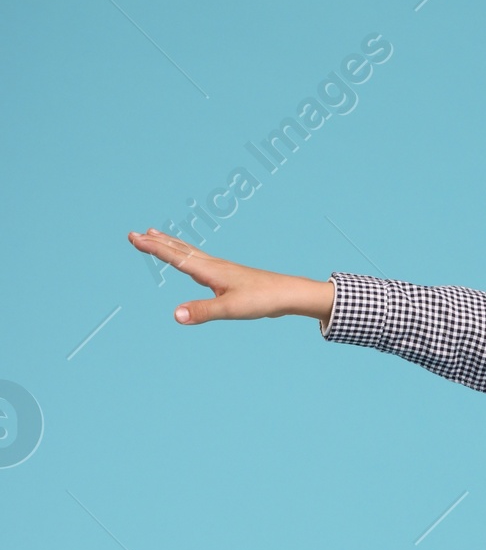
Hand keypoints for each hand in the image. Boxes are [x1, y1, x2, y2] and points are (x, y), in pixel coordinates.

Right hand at [127, 229, 334, 324]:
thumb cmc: (262, 300)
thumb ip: (203, 311)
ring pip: (189, 252)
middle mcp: (213, 265)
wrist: (288, 294)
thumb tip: (176, 315)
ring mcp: (220, 269)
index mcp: (210, 271)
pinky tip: (188, 260)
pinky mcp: (227, 276)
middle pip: (179, 250)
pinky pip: (199, 261)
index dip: (153, 248)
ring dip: (170, 245)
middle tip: (135, 234)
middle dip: (156, 243)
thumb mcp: (230, 309)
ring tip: (155, 236)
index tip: (133, 238)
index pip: (175, 256)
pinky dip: (186, 255)